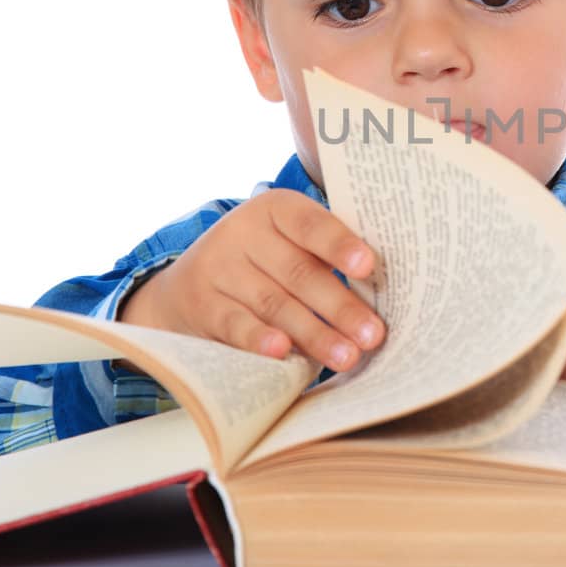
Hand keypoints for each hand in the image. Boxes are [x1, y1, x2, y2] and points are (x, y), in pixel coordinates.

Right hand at [118, 188, 383, 371]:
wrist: (183, 288)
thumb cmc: (261, 266)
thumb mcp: (285, 246)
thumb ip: (323, 259)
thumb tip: (382, 293)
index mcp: (275, 210)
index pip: (310, 224)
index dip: (339, 245)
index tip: (368, 266)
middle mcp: (243, 232)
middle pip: (299, 272)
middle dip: (340, 306)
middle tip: (373, 335)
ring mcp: (219, 268)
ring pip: (275, 303)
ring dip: (314, 333)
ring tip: (347, 356)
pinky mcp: (202, 305)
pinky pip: (236, 324)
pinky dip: (260, 339)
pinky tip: (283, 352)